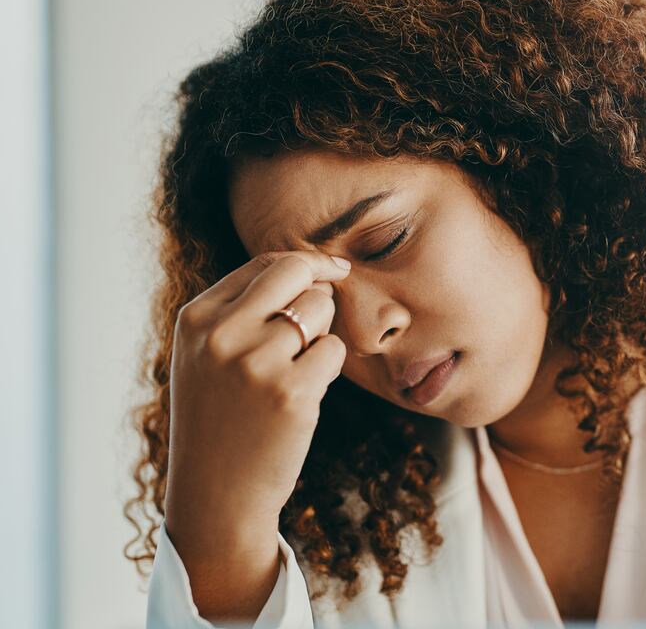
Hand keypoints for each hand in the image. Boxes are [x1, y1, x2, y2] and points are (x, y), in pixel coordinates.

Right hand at [163, 251, 349, 619]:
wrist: (217, 496)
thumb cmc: (221, 420)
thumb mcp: (208, 356)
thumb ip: (245, 310)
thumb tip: (316, 273)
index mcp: (196, 319)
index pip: (265, 264)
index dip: (307, 266)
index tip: (332, 273)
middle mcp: (221, 335)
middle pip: (298, 272)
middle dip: (320, 289)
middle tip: (318, 322)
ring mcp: (255, 363)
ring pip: (321, 309)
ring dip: (323, 334)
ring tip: (297, 369)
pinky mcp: (291, 393)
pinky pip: (334, 350)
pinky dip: (328, 368)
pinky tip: (304, 394)